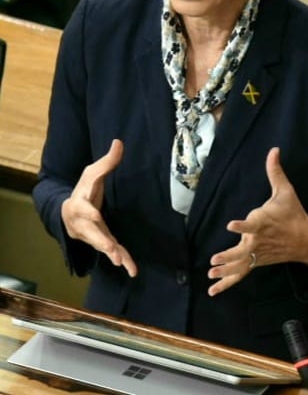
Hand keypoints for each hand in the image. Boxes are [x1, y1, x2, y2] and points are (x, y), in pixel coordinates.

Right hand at [61, 139, 137, 276]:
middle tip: (109, 249)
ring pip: (103, 246)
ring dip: (112, 254)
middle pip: (92, 233)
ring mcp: (94, 235)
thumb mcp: (92, 173)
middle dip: (100, 241)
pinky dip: (123, 261)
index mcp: (80, 205)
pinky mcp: (103, 241)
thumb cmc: (83, 190)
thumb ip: (107, 162)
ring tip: (122, 263)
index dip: (89, 212)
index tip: (95, 215)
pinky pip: (113, 252)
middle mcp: (85, 223)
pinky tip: (132, 271)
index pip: (84, 209)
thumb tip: (119, 141)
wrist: (68, 212)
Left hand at [208, 147, 307, 295]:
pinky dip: (227, 283)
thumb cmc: (293, 214)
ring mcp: (257, 253)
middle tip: (214, 259)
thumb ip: (275, 171)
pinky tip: (212, 290)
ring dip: (225, 269)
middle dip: (229, 255)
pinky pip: (240, 274)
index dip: (242, 225)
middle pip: (243, 249)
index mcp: (264, 222)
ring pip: (240, 264)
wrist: (307, 240)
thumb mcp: (286, 191)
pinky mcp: (256, 262)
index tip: (231, 225)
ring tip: (211, 273)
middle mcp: (259, 240)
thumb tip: (274, 149)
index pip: (252, 223)